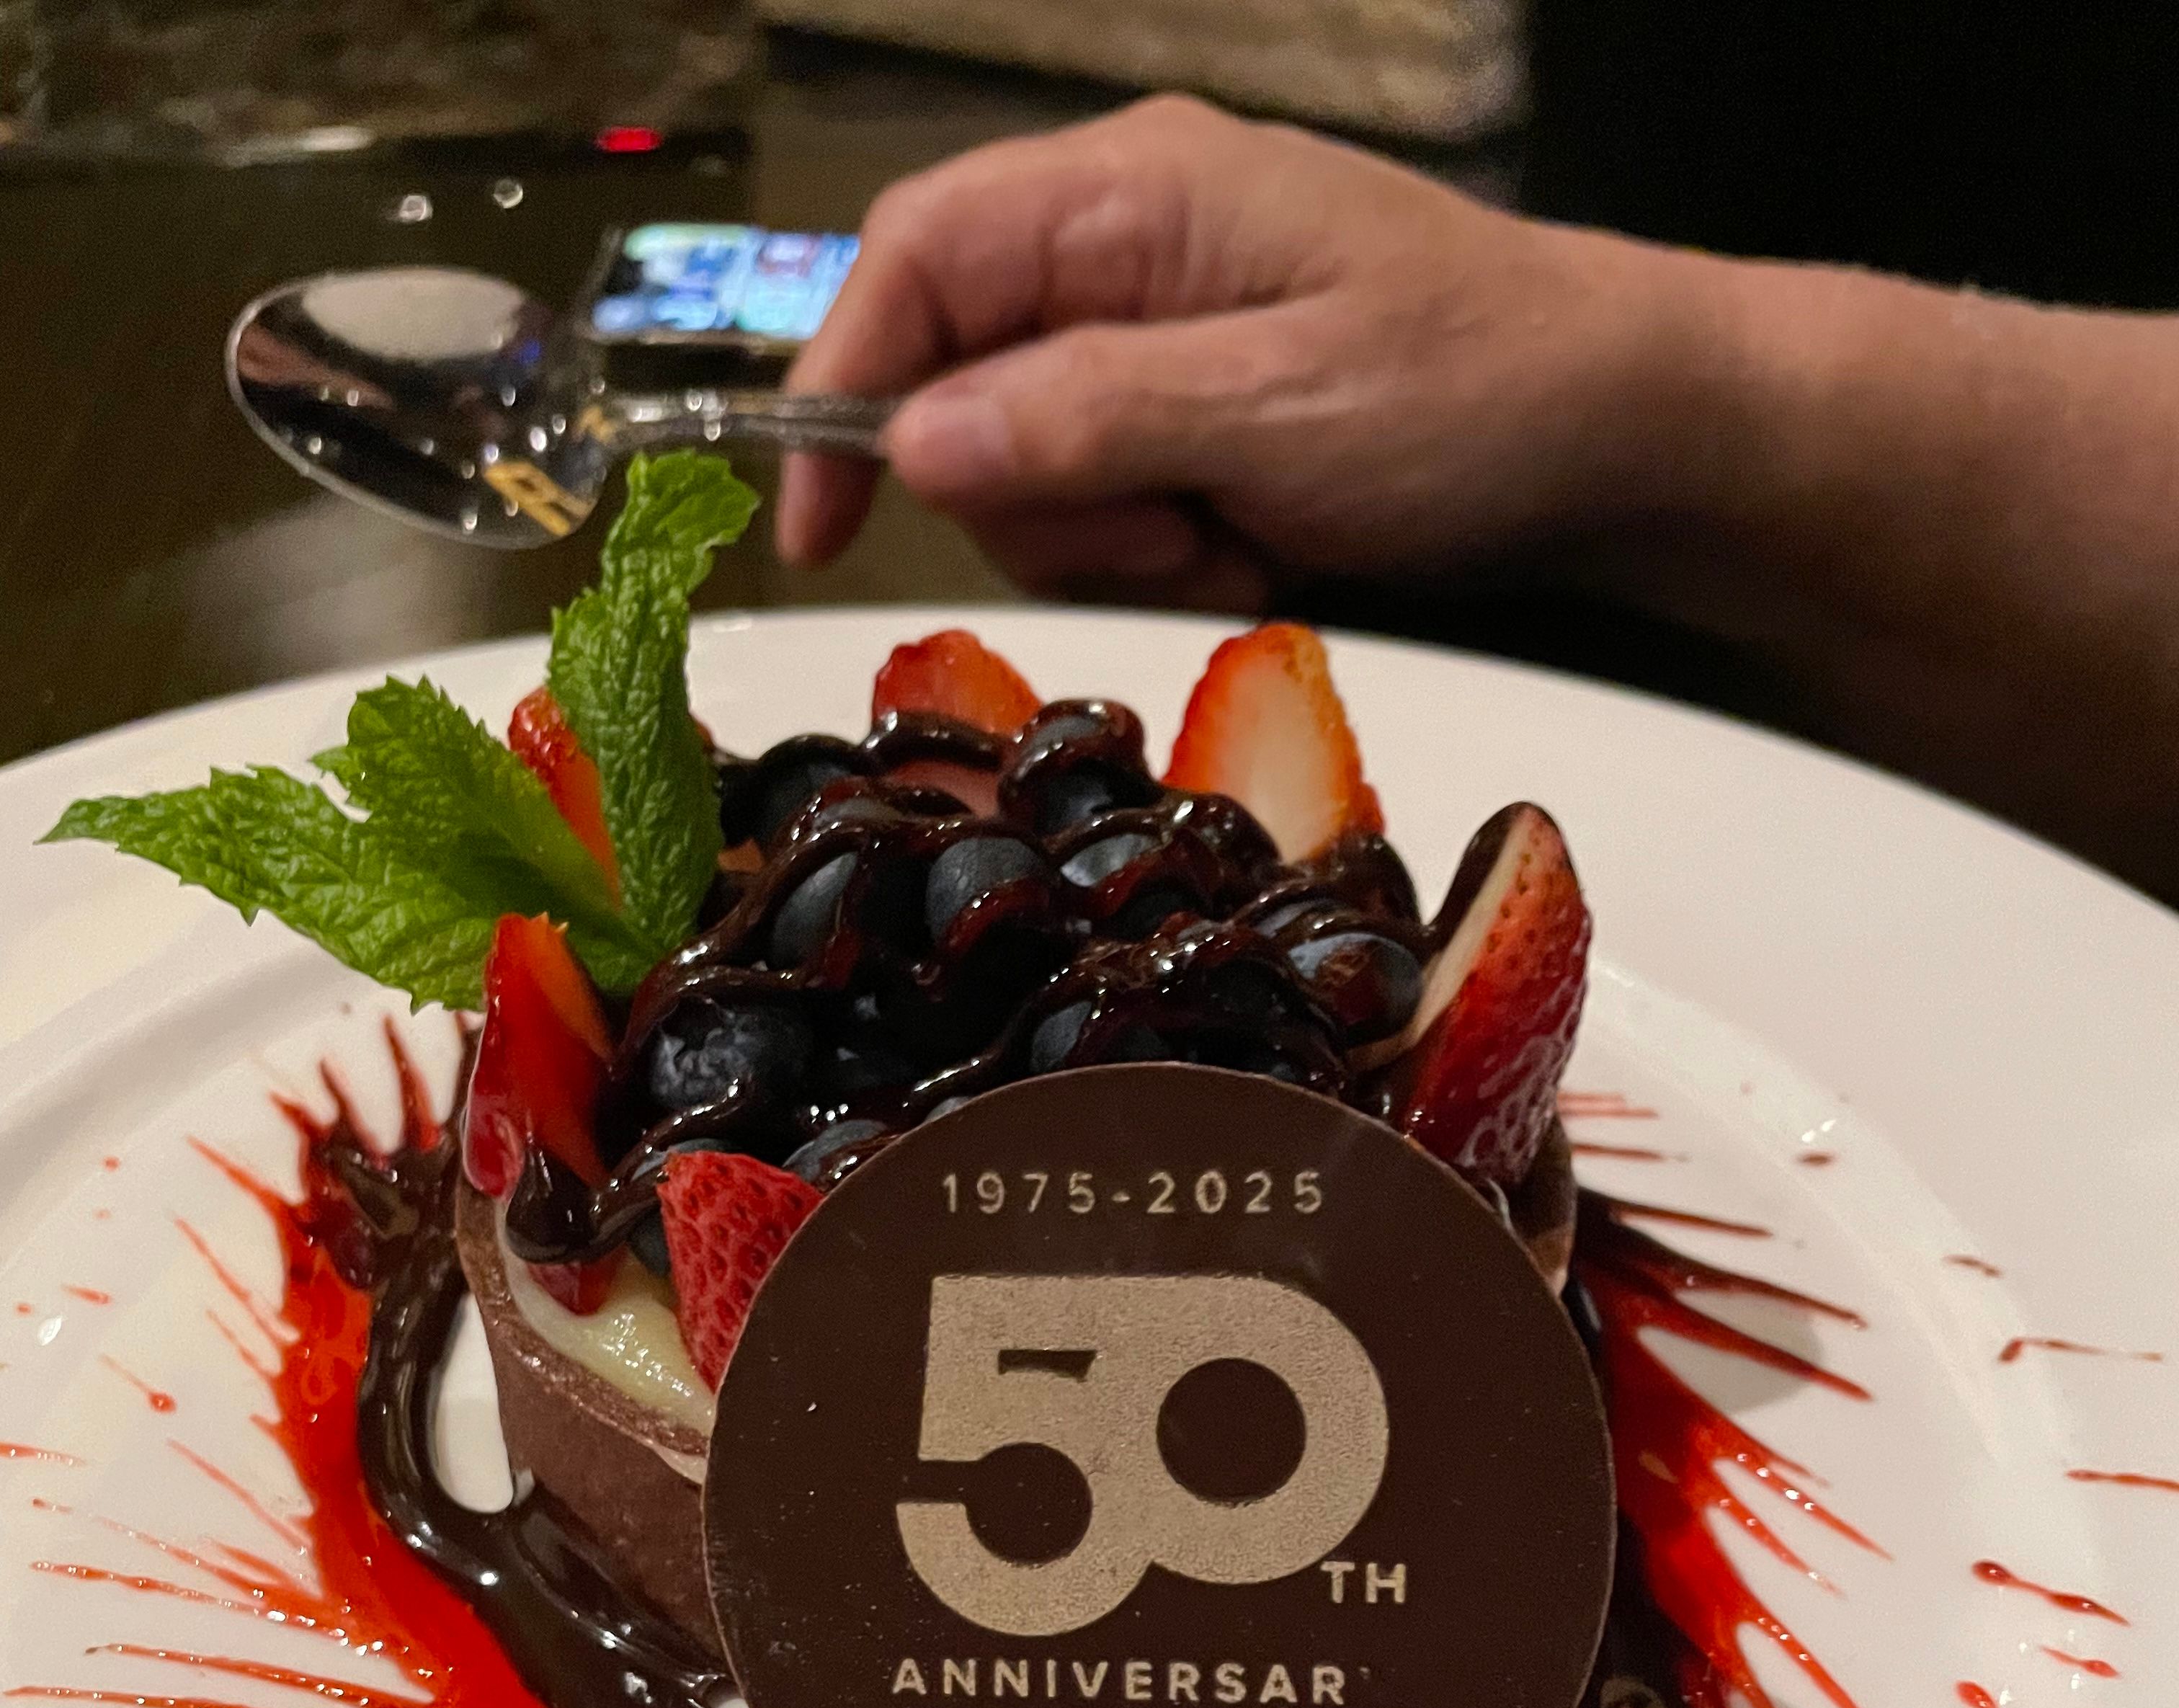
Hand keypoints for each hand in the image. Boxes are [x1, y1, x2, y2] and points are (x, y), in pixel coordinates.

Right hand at [776, 94, 1717, 611]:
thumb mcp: (1274, 413)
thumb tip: (917, 438)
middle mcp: (1123, 241)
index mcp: (1133, 191)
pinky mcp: (1188, 400)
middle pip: (955, 382)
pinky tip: (1252, 546)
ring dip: (1111, 541)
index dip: (842, 388)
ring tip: (1234, 539)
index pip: (913, 261)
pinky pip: (1102, 496)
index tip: (821, 528)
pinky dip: (1159, 550)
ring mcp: (1156, 322)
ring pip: (1024, 464)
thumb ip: (1086, 419)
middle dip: (1038, 498)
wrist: (1619, 427)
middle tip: (1166, 535)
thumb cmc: (1476, 395)